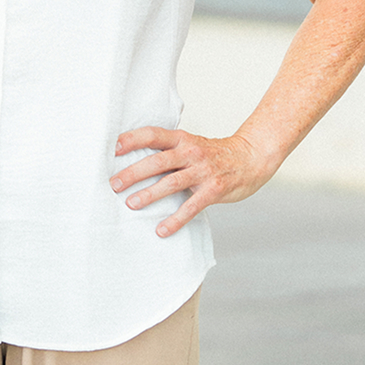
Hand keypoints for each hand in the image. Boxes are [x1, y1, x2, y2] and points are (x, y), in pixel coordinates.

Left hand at [110, 126, 274, 237]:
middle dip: (133, 173)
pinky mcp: (213, 190)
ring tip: (131, 204)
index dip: (132, 139)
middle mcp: (190, 152)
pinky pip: (191, 207)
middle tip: (114, 184)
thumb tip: (132, 162)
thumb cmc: (212, 154)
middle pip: (157, 161)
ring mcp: (203, 171)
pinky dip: (175, 220)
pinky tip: (161, 230)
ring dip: (149, 194)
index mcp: (181, 139)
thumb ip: (167, 151)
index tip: (113, 148)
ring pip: (171, 183)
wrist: (251, 158)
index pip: (153, 134)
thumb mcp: (190, 144)